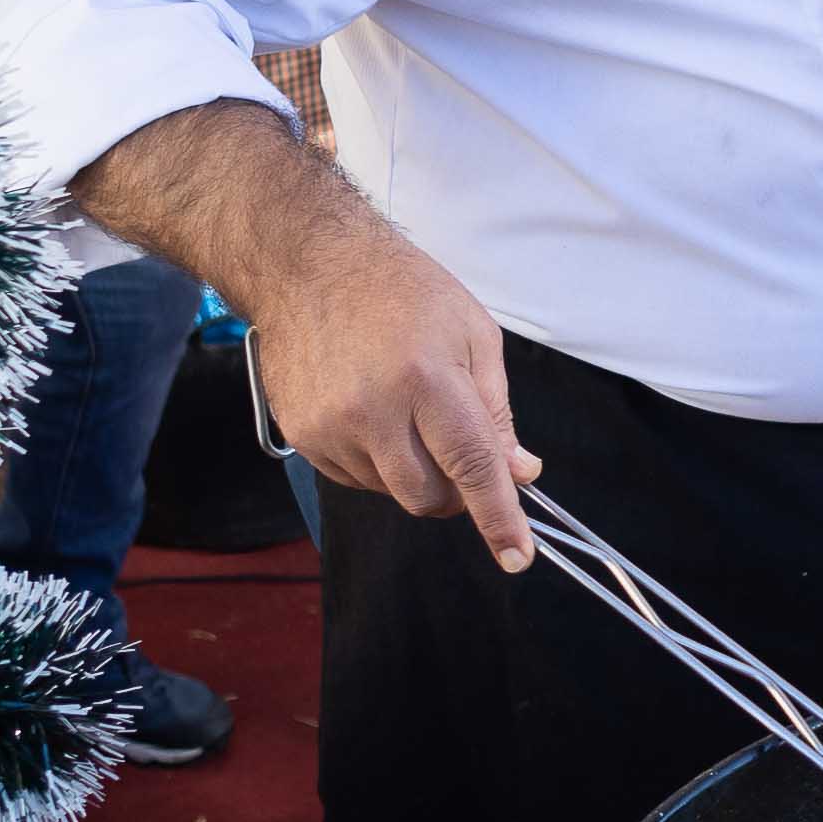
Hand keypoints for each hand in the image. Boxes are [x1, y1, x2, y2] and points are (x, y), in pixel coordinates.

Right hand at [250, 216, 536, 564]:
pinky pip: (355, 478)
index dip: (499, 518)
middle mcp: (373, 410)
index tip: (517, 556)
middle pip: (428, 495)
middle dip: (456, 491)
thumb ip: (497, 411)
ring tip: (407, 410)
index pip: (472, 467)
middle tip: (461, 453)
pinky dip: (377, 462)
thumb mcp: (472, 333)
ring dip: (413, 472)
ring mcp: (331, 426)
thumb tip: (519, 472)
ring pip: (391, 491)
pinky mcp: (303, 436)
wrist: (309, 265)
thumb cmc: (400, 289)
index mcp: (426, 379)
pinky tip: (374, 413)